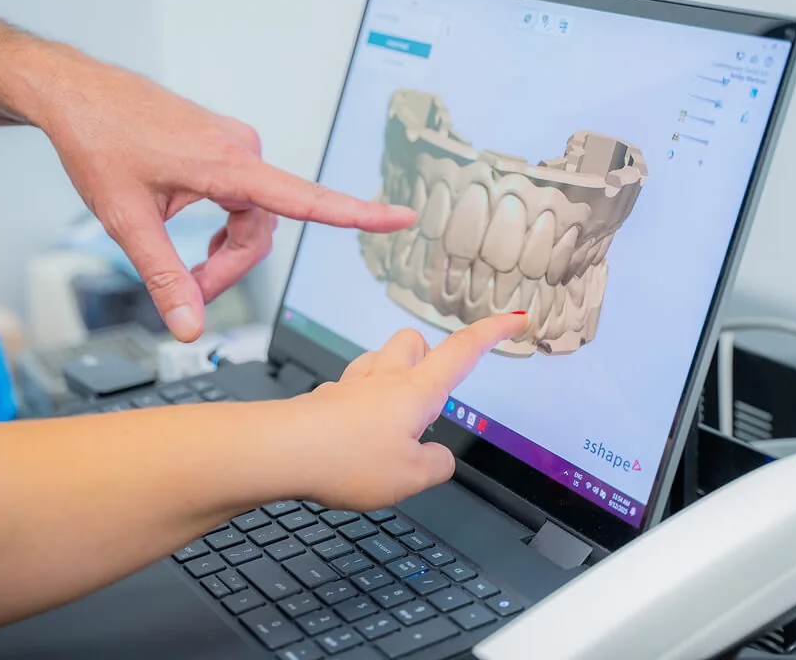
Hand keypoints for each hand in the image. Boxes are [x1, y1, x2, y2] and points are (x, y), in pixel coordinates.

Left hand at [31, 50, 415, 342]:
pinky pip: (240, 198)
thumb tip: (190, 325)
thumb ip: (164, 277)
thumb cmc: (98, 141)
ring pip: (251, 217)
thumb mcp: (125, 220)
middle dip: (230, 269)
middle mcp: (241, 150)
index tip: (401, 217)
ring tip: (181, 265)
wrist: (75, 92)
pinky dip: (220, 224)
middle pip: (263, 229)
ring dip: (223, 250)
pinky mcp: (222, 146)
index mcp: (227, 164)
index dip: (358, 214)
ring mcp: (233, 146)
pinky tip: (186, 228)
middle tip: (187, 294)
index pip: (306, 198)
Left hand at [286, 312, 528, 510]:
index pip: (463, 350)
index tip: (514, 318)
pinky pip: (351, 388)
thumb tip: (437, 457)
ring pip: (380, 359)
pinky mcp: (325, 400)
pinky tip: (355, 434)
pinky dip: (361, 403)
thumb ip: (436, 464)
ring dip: (393, 376)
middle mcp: (384, 379)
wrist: (281, 452)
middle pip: (414, 342)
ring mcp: (351, 386)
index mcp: (417, 391)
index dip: (493, 332)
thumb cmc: (346, 459)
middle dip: (430, 356)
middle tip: (434, 393)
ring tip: (395, 418)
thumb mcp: (412, 477)